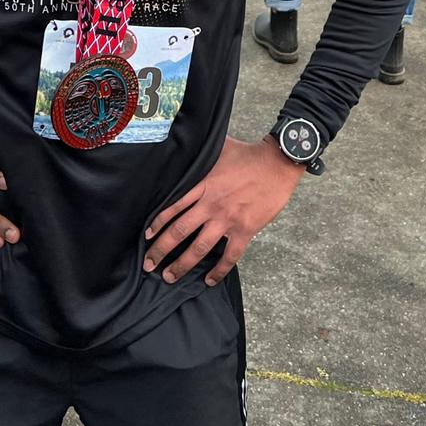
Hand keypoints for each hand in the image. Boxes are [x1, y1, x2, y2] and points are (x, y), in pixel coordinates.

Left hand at [143, 135, 303, 286]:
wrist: (277, 163)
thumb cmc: (248, 153)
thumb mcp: (218, 148)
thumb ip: (201, 153)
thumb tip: (185, 144)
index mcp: (202, 185)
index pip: (173, 207)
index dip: (157, 224)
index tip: (147, 236)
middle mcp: (211, 205)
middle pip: (180, 231)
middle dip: (161, 250)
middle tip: (148, 264)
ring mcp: (227, 219)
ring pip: (199, 247)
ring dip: (182, 264)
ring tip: (170, 277)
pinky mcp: (245, 230)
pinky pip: (229, 256)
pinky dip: (219, 270)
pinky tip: (209, 281)